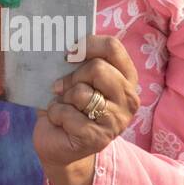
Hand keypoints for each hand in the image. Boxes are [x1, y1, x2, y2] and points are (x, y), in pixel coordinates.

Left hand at [33, 35, 140, 171]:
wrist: (59, 143)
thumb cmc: (68, 104)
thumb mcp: (75, 78)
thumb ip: (77, 61)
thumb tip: (62, 42)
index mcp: (125, 78)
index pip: (113, 47)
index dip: (87, 44)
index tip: (69, 52)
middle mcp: (128, 99)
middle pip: (97, 68)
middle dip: (72, 77)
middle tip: (62, 88)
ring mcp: (116, 120)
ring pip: (82, 92)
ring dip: (63, 98)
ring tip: (64, 107)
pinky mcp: (97, 138)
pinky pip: (68, 114)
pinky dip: (55, 114)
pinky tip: (60, 122)